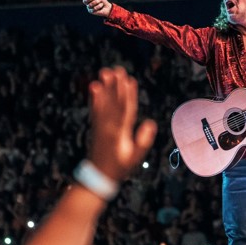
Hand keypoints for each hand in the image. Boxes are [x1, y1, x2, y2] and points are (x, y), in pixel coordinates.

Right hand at [77, 0, 112, 18]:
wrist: (108, 7)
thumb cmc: (103, 1)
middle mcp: (88, 4)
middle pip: (85, 0)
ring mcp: (89, 8)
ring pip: (91, 4)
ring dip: (97, 2)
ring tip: (100, 2)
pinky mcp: (92, 12)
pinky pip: (94, 8)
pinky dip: (99, 6)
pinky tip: (100, 6)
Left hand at [85, 67, 156, 183]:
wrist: (98, 175)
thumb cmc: (119, 168)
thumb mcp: (134, 158)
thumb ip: (143, 141)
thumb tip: (151, 123)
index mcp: (119, 133)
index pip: (125, 110)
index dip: (127, 94)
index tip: (129, 80)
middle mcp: (108, 126)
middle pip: (113, 102)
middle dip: (116, 85)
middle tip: (117, 69)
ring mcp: (100, 126)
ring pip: (103, 103)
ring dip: (105, 87)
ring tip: (105, 72)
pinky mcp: (95, 127)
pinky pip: (95, 109)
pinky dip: (95, 98)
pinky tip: (94, 87)